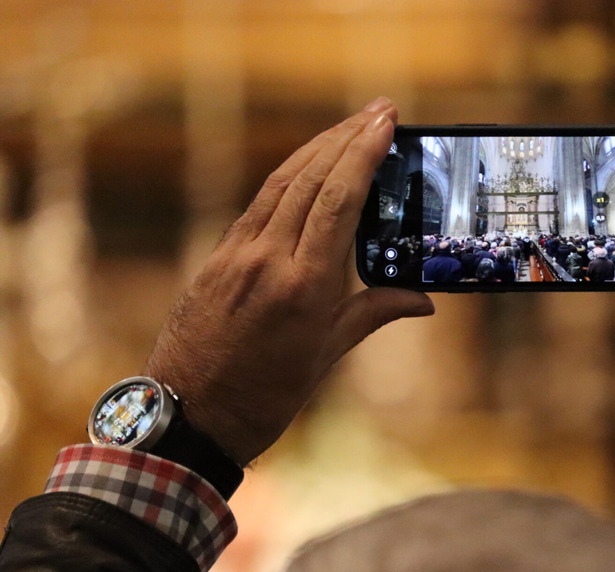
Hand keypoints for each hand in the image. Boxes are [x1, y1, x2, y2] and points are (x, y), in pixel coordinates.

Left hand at [144, 97, 434, 465]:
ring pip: (281, 184)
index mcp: (303, 286)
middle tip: (379, 110)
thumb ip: (373, 314)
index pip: (338, 200)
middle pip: (310, 179)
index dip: (363, 153)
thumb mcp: (327, 358)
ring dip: (317, 148)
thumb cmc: (264, 397)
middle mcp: (267, 260)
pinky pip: (258, 205)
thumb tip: (423, 299)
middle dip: (346, 138)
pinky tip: (308, 168)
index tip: (386, 122)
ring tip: (349, 127)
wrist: (190, 417)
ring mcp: (236, 255)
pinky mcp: (217, 259)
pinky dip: (289, 178)